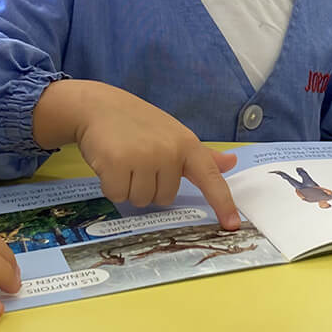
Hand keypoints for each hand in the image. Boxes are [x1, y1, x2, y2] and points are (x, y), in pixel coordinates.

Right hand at [34, 80, 240, 228]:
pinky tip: (110, 163)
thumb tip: (231, 162)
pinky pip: (118, 195)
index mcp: (187, 145)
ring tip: (124, 160)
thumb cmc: (139, 123)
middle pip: (165, 198)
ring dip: (129, 187)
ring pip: (141, 200)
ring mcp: (144, 157)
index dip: (223, 203)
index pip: (210, 178)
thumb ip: (202, 155)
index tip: (232, 225)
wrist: (98, 106)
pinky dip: (111, 185)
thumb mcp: (173, 135)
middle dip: (149, 186)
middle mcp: (169, 152)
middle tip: (138, 160)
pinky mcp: (117, 163)